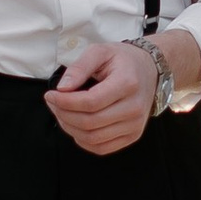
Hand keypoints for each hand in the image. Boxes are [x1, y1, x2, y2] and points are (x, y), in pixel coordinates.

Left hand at [45, 30, 198, 154]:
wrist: (149, 70)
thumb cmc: (122, 60)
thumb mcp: (100, 51)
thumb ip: (79, 67)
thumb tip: (62, 88)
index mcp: (127, 83)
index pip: (90, 102)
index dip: (65, 102)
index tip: (50, 95)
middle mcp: (134, 108)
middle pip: (90, 122)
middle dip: (64, 114)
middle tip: (53, 103)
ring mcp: (135, 125)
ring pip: (93, 138)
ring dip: (70, 128)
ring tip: (62, 113)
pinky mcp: (132, 136)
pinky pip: (102, 148)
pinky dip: (83, 140)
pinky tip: (75, 126)